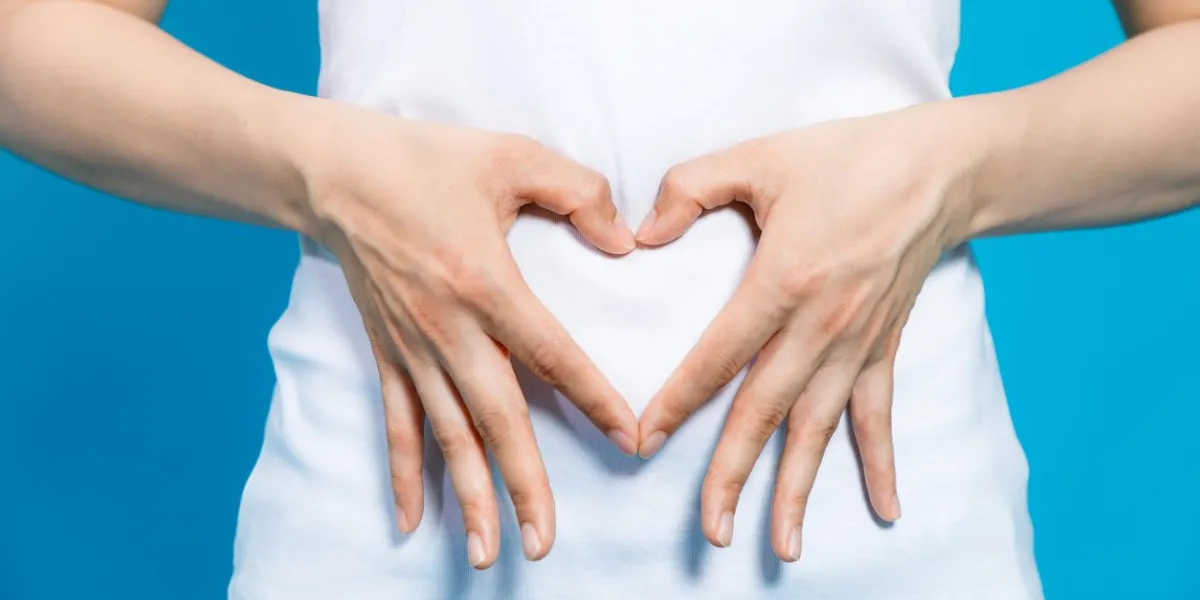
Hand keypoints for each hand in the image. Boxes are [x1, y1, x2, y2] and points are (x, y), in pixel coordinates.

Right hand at [293, 101, 639, 568]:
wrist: (334, 172)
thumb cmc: (425, 159)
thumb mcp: (512, 156)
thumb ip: (579, 192)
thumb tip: (624, 240)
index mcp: (485, 282)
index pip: (552, 354)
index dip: (593, 399)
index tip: (629, 439)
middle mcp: (448, 328)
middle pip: (495, 419)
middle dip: (523, 484)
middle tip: (544, 542)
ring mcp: (413, 348)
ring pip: (447, 435)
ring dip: (469, 497)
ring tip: (490, 552)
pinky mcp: (386, 353)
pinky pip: (397, 423)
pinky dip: (404, 473)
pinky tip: (412, 521)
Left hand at [635, 101, 984, 560]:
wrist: (940, 168)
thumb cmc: (846, 158)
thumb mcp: (760, 156)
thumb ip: (690, 188)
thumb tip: (641, 234)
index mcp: (784, 280)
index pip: (718, 356)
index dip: (677, 402)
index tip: (643, 441)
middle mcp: (822, 325)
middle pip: (766, 412)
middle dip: (734, 475)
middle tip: (711, 531)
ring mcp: (857, 343)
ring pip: (819, 428)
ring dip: (799, 489)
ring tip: (782, 546)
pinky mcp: (884, 347)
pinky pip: (879, 414)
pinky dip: (880, 463)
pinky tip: (885, 511)